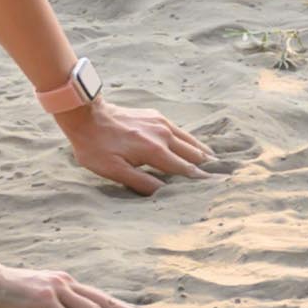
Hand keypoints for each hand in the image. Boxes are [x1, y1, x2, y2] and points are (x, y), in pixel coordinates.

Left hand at [61, 93, 214, 190]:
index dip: (199, 178)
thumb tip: (164, 191)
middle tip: (221, 176)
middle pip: (193, 153)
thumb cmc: (96, 147)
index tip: (215, 186)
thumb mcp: (113, 171)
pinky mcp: (156, 116)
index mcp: (154, 150)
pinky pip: (180, 131)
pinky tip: (193, 145)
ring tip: (214, 162)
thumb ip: (140, 182)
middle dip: (206, 165)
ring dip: (202, 152)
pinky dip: (191, 140)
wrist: (86, 116)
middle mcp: (163, 134)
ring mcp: (161, 123)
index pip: (184, 168)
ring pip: (190, 140)